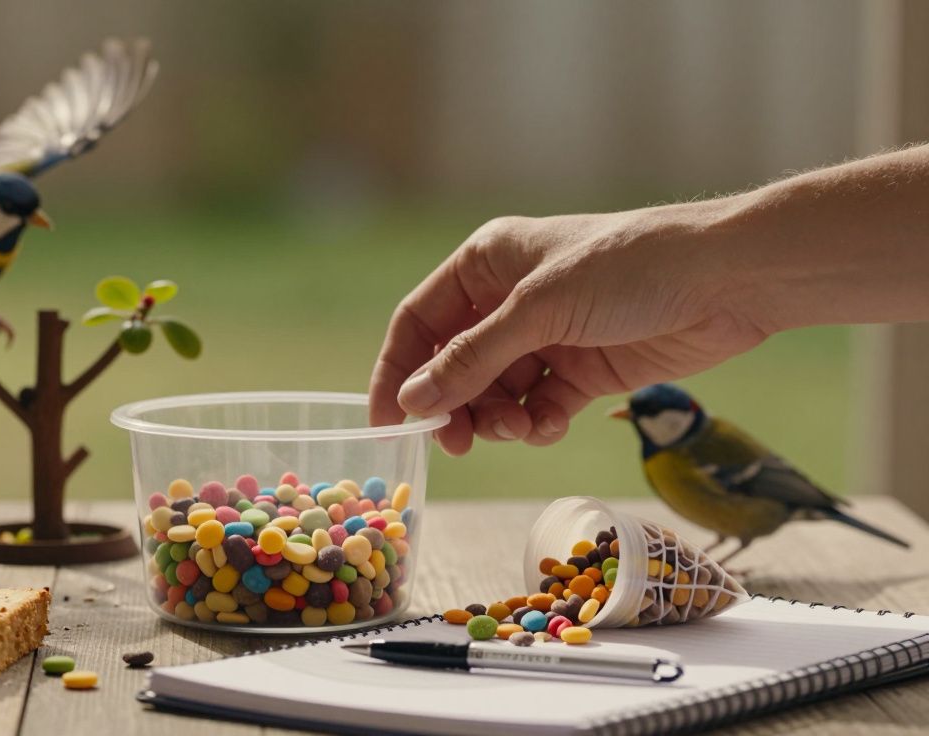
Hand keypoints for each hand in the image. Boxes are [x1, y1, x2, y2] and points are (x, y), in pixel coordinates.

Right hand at [369, 203, 769, 453]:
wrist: (727, 279)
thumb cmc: (629, 268)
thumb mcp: (539, 311)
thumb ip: (472, 359)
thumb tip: (413, 403)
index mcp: (486, 263)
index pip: (419, 322)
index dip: (398, 371)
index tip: (388, 422)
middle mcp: (509, 299)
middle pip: (453, 365)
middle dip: (455, 405)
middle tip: (461, 443)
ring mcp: (547, 335)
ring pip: (494, 392)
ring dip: (498, 418)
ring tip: (521, 428)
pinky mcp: (583, 368)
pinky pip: (538, 406)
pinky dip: (536, 423)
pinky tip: (549, 426)